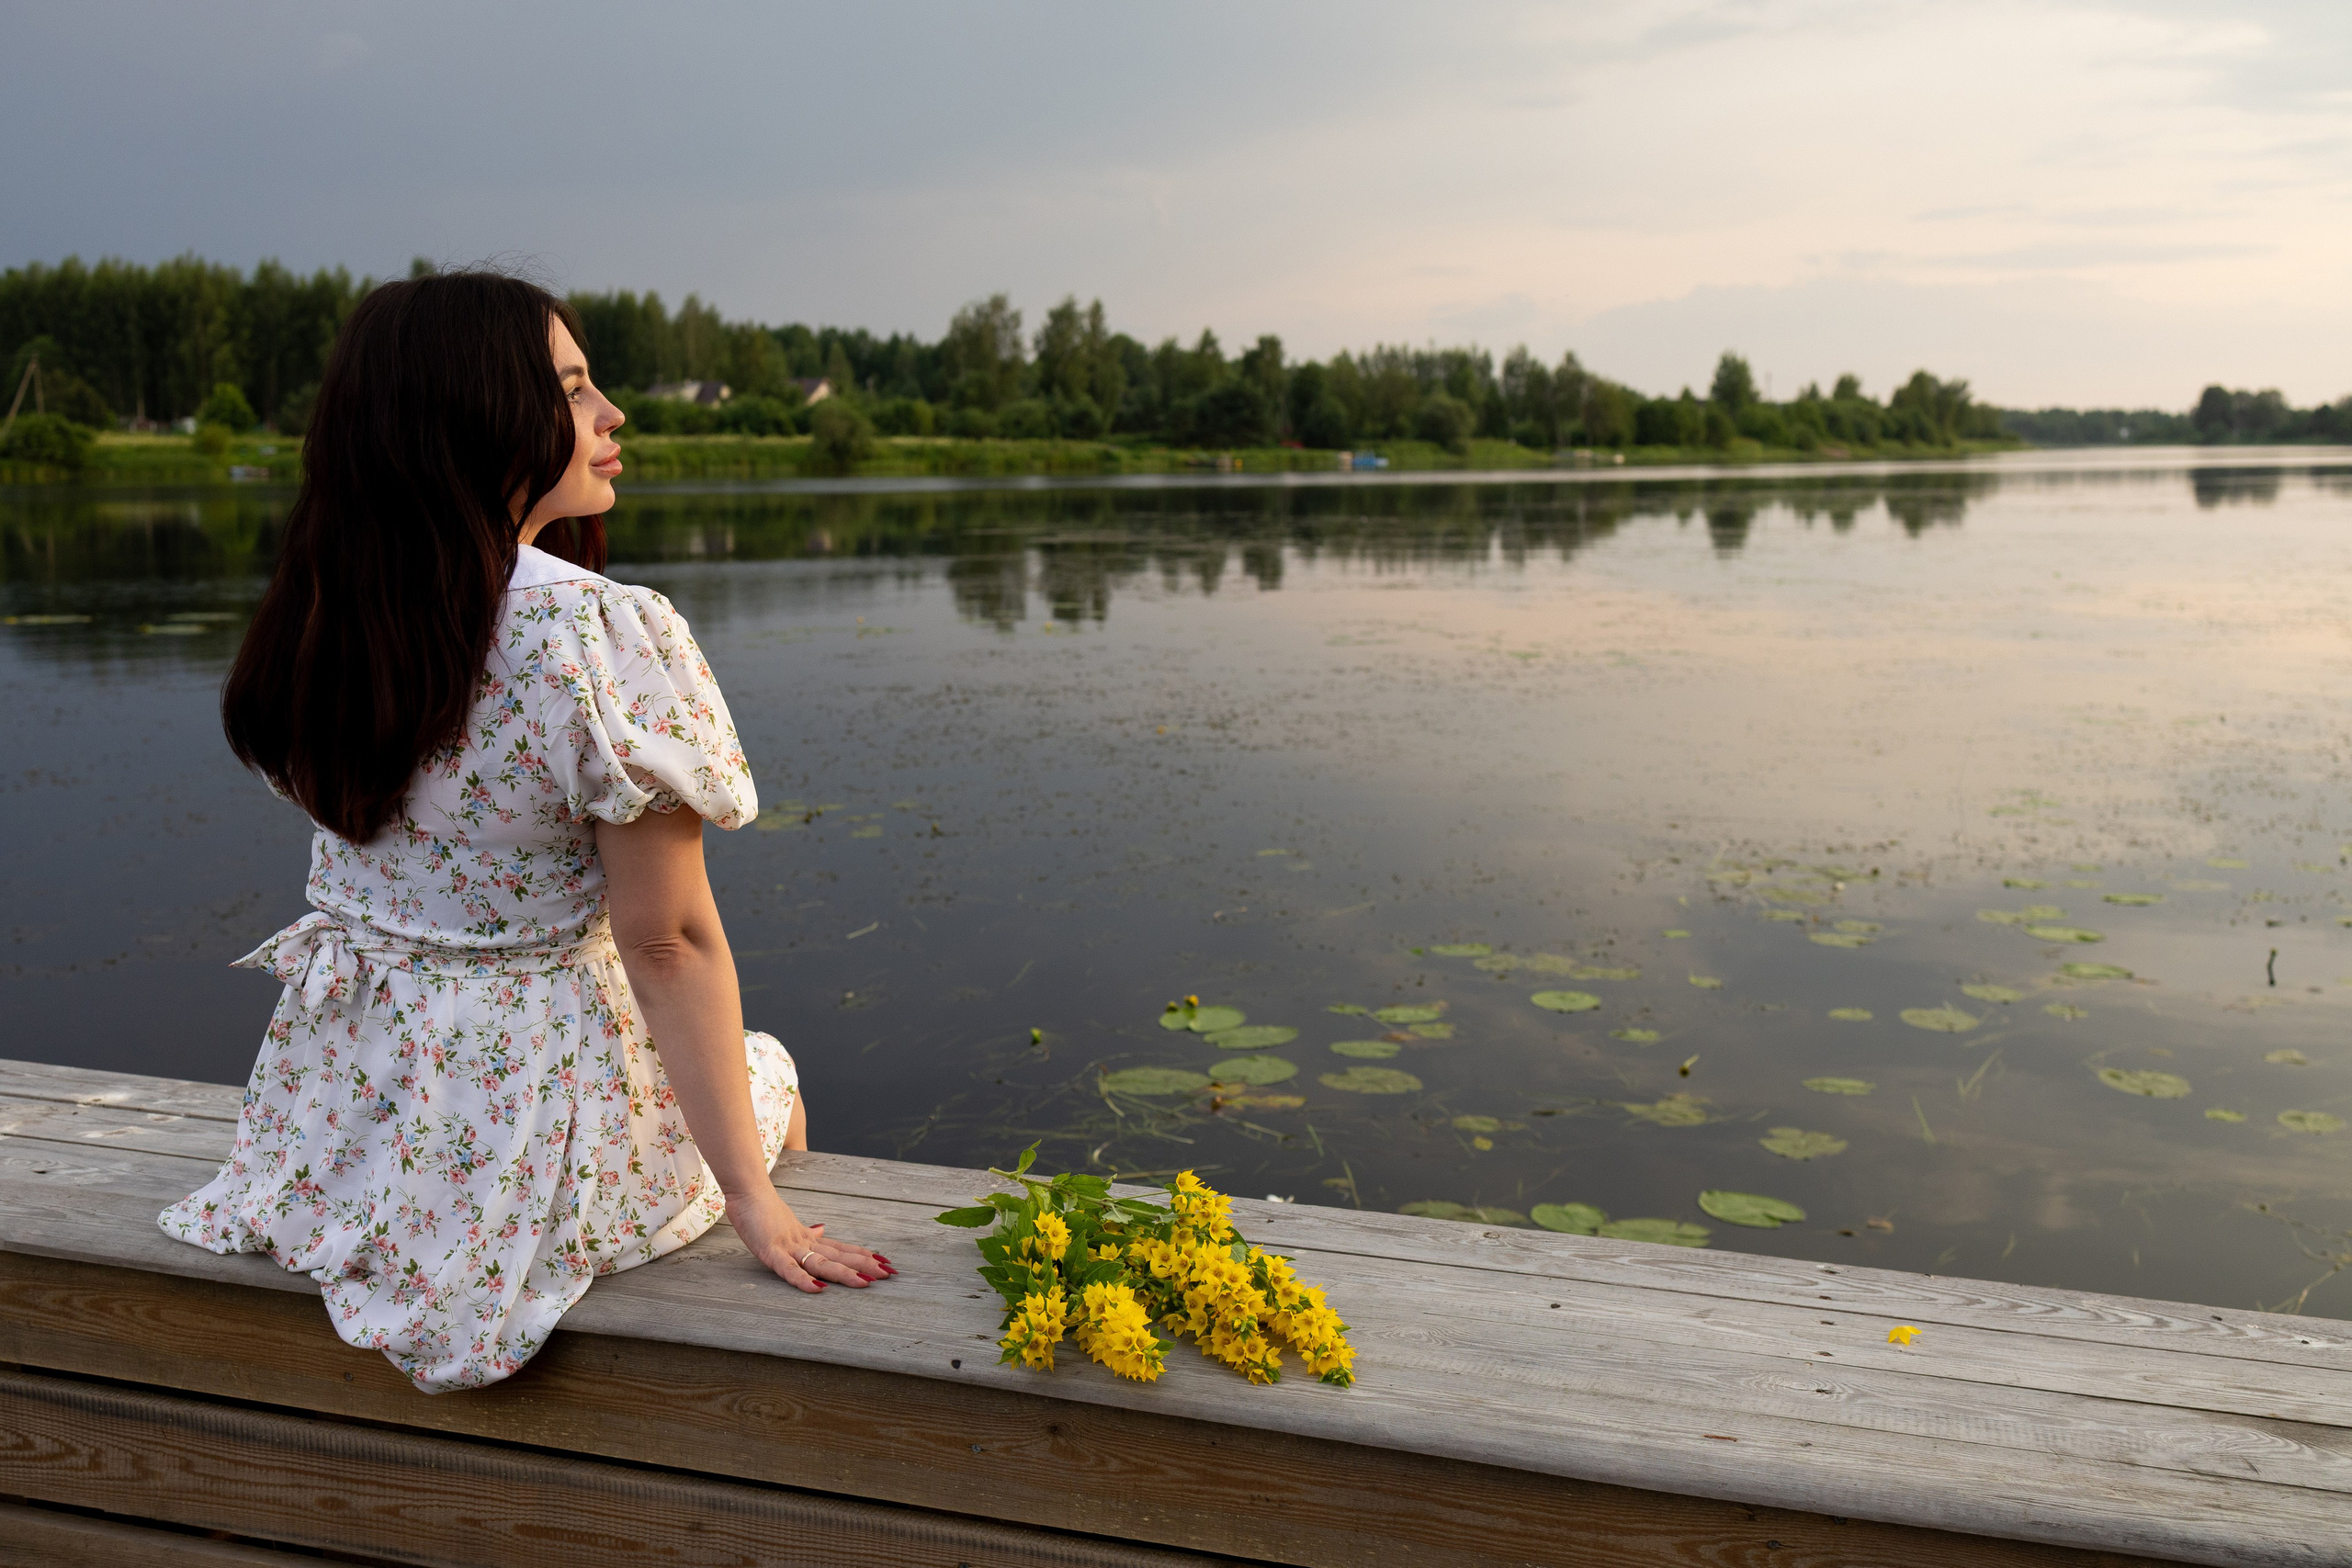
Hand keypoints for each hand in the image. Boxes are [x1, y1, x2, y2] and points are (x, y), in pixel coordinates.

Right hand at [726, 1186, 893, 1292]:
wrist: (746, 1189)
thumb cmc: (762, 1208)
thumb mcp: (788, 1223)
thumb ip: (807, 1231)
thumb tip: (822, 1230)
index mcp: (807, 1238)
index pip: (840, 1248)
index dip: (862, 1255)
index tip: (883, 1261)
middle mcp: (803, 1243)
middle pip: (839, 1256)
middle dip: (864, 1266)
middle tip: (890, 1273)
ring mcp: (788, 1247)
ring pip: (821, 1262)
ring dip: (844, 1273)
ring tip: (865, 1282)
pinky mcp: (771, 1252)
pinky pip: (789, 1270)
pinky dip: (803, 1280)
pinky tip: (819, 1289)